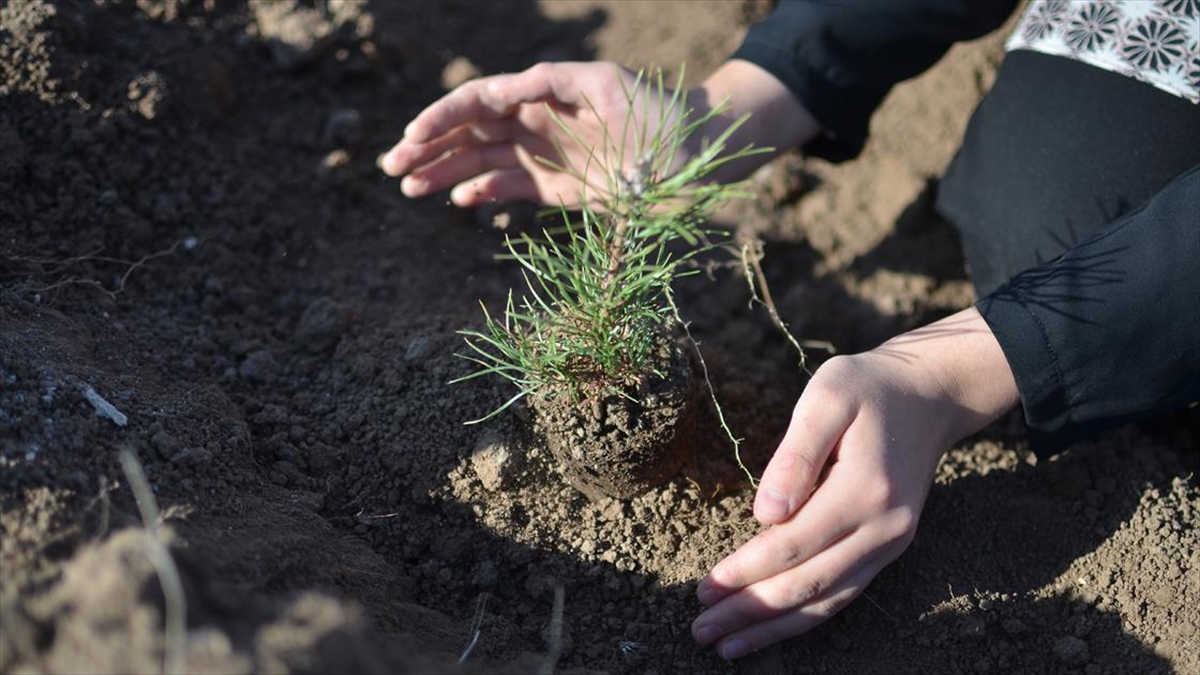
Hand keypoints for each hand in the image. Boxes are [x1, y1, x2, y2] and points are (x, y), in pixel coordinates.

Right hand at [380, 60, 821, 207]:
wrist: (699, 156)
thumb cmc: (658, 115)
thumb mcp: (608, 86)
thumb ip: (551, 82)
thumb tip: (497, 92)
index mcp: (543, 94)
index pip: (479, 101)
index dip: (442, 117)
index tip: (414, 136)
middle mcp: (538, 123)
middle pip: (470, 132)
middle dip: (429, 146)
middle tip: (393, 166)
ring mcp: (546, 156)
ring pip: (481, 162)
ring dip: (444, 171)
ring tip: (409, 187)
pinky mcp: (559, 188)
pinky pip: (510, 188)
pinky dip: (482, 193)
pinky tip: (458, 200)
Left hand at [692, 308, 1018, 659]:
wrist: (929, 395)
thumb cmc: (867, 389)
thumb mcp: (827, 397)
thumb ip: (795, 454)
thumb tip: (764, 515)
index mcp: (865, 490)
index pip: (794, 544)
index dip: (746, 571)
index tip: (704, 589)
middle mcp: (884, 528)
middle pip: (808, 584)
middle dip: (751, 611)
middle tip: (701, 630)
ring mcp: (891, 543)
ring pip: (828, 601)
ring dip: (776, 627)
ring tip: (726, 646)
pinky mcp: (889, 548)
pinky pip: (845, 594)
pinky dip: (806, 617)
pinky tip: (773, 629)